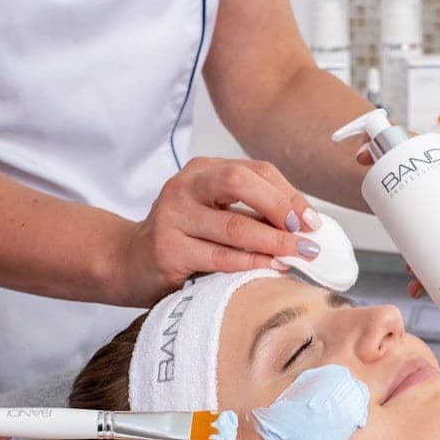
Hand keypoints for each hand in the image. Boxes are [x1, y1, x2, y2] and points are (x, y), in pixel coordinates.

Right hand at [117, 157, 323, 305]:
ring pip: (233, 225)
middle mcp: (185, 186)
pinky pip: (219, 257)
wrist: (128, 261)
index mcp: (203, 170)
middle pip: (240, 183)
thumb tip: (306, 225)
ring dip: (273, 242)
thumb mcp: (214, 212)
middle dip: (280, 208)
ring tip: (298, 255)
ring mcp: (173, 216)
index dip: (289, 195)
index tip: (312, 222)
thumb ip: (252, 212)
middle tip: (305, 235)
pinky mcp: (168, 250)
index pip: (256, 171)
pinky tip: (271, 268)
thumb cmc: (183, 238)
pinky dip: (251, 263)